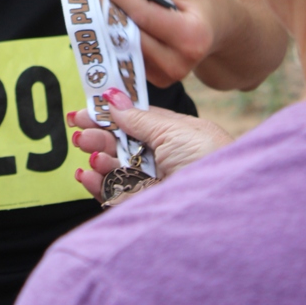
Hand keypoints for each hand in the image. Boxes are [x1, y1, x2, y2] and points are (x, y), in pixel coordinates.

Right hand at [68, 87, 232, 200]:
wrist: (224, 209)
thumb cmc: (208, 162)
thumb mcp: (173, 130)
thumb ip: (139, 117)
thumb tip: (112, 96)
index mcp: (178, 136)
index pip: (137, 121)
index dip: (111, 114)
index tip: (87, 109)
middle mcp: (166, 160)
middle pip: (123, 144)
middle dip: (100, 135)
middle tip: (80, 130)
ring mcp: (156, 185)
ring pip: (117, 169)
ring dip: (98, 157)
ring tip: (88, 151)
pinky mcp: (146, 209)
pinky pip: (116, 194)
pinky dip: (98, 184)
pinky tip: (88, 175)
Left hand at [93, 0, 239, 86]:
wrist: (224, 29)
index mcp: (191, 36)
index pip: (143, 15)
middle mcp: (180, 63)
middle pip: (130, 33)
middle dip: (108, 6)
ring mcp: (167, 75)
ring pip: (124, 45)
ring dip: (108, 20)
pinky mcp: (157, 79)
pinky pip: (128, 53)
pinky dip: (117, 33)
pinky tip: (114, 14)